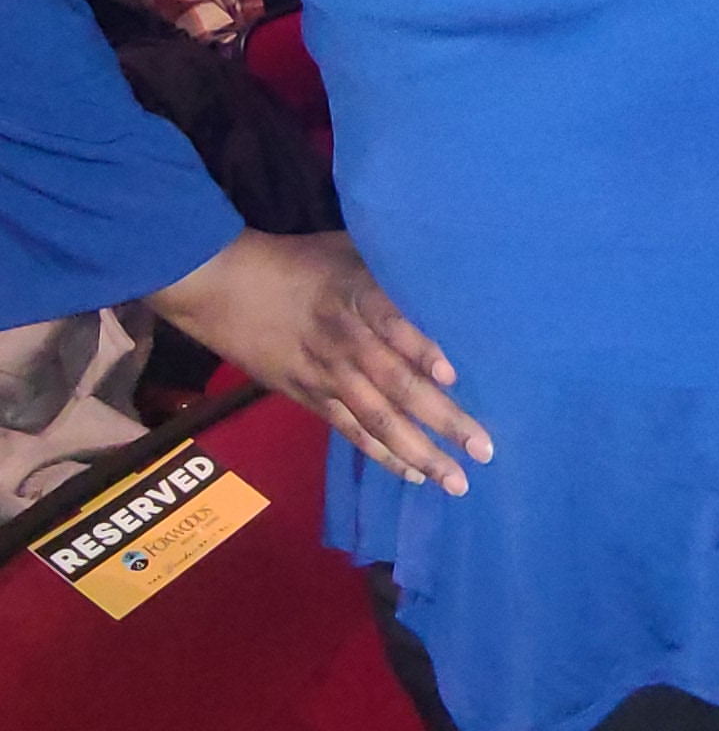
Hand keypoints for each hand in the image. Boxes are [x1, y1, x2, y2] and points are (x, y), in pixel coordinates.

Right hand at [148, 231, 492, 495]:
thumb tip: (449, 275)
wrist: (223, 287)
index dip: (419, 347)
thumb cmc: (298, 263)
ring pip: (377, 419)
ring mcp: (326, 374)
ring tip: (456, 481)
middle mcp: (344, 340)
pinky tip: (414, 475)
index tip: (452, 373)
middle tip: (483, 448)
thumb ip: (393, 268)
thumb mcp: (347, 249)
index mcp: (354, 295)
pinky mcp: (309, 397)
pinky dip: (382, 455)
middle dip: (441, 419)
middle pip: (395, 383)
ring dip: (419, 452)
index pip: (390, 322)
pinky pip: (352, 431)